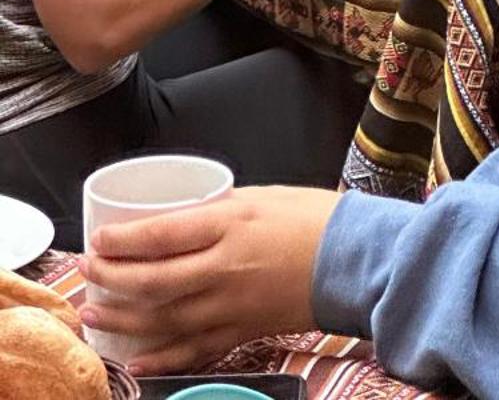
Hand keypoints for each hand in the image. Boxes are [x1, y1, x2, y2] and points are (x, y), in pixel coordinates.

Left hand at [80, 186, 335, 374]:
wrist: (355, 259)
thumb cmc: (314, 218)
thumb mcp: (261, 196)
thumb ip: (219, 210)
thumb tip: (179, 220)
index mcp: (230, 225)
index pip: (159, 235)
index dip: (120, 241)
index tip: (97, 239)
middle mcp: (224, 268)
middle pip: (151, 281)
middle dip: (111, 279)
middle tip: (87, 273)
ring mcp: (231, 306)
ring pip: (163, 319)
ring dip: (122, 318)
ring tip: (94, 312)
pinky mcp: (242, 331)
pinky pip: (193, 350)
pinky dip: (160, 357)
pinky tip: (135, 358)